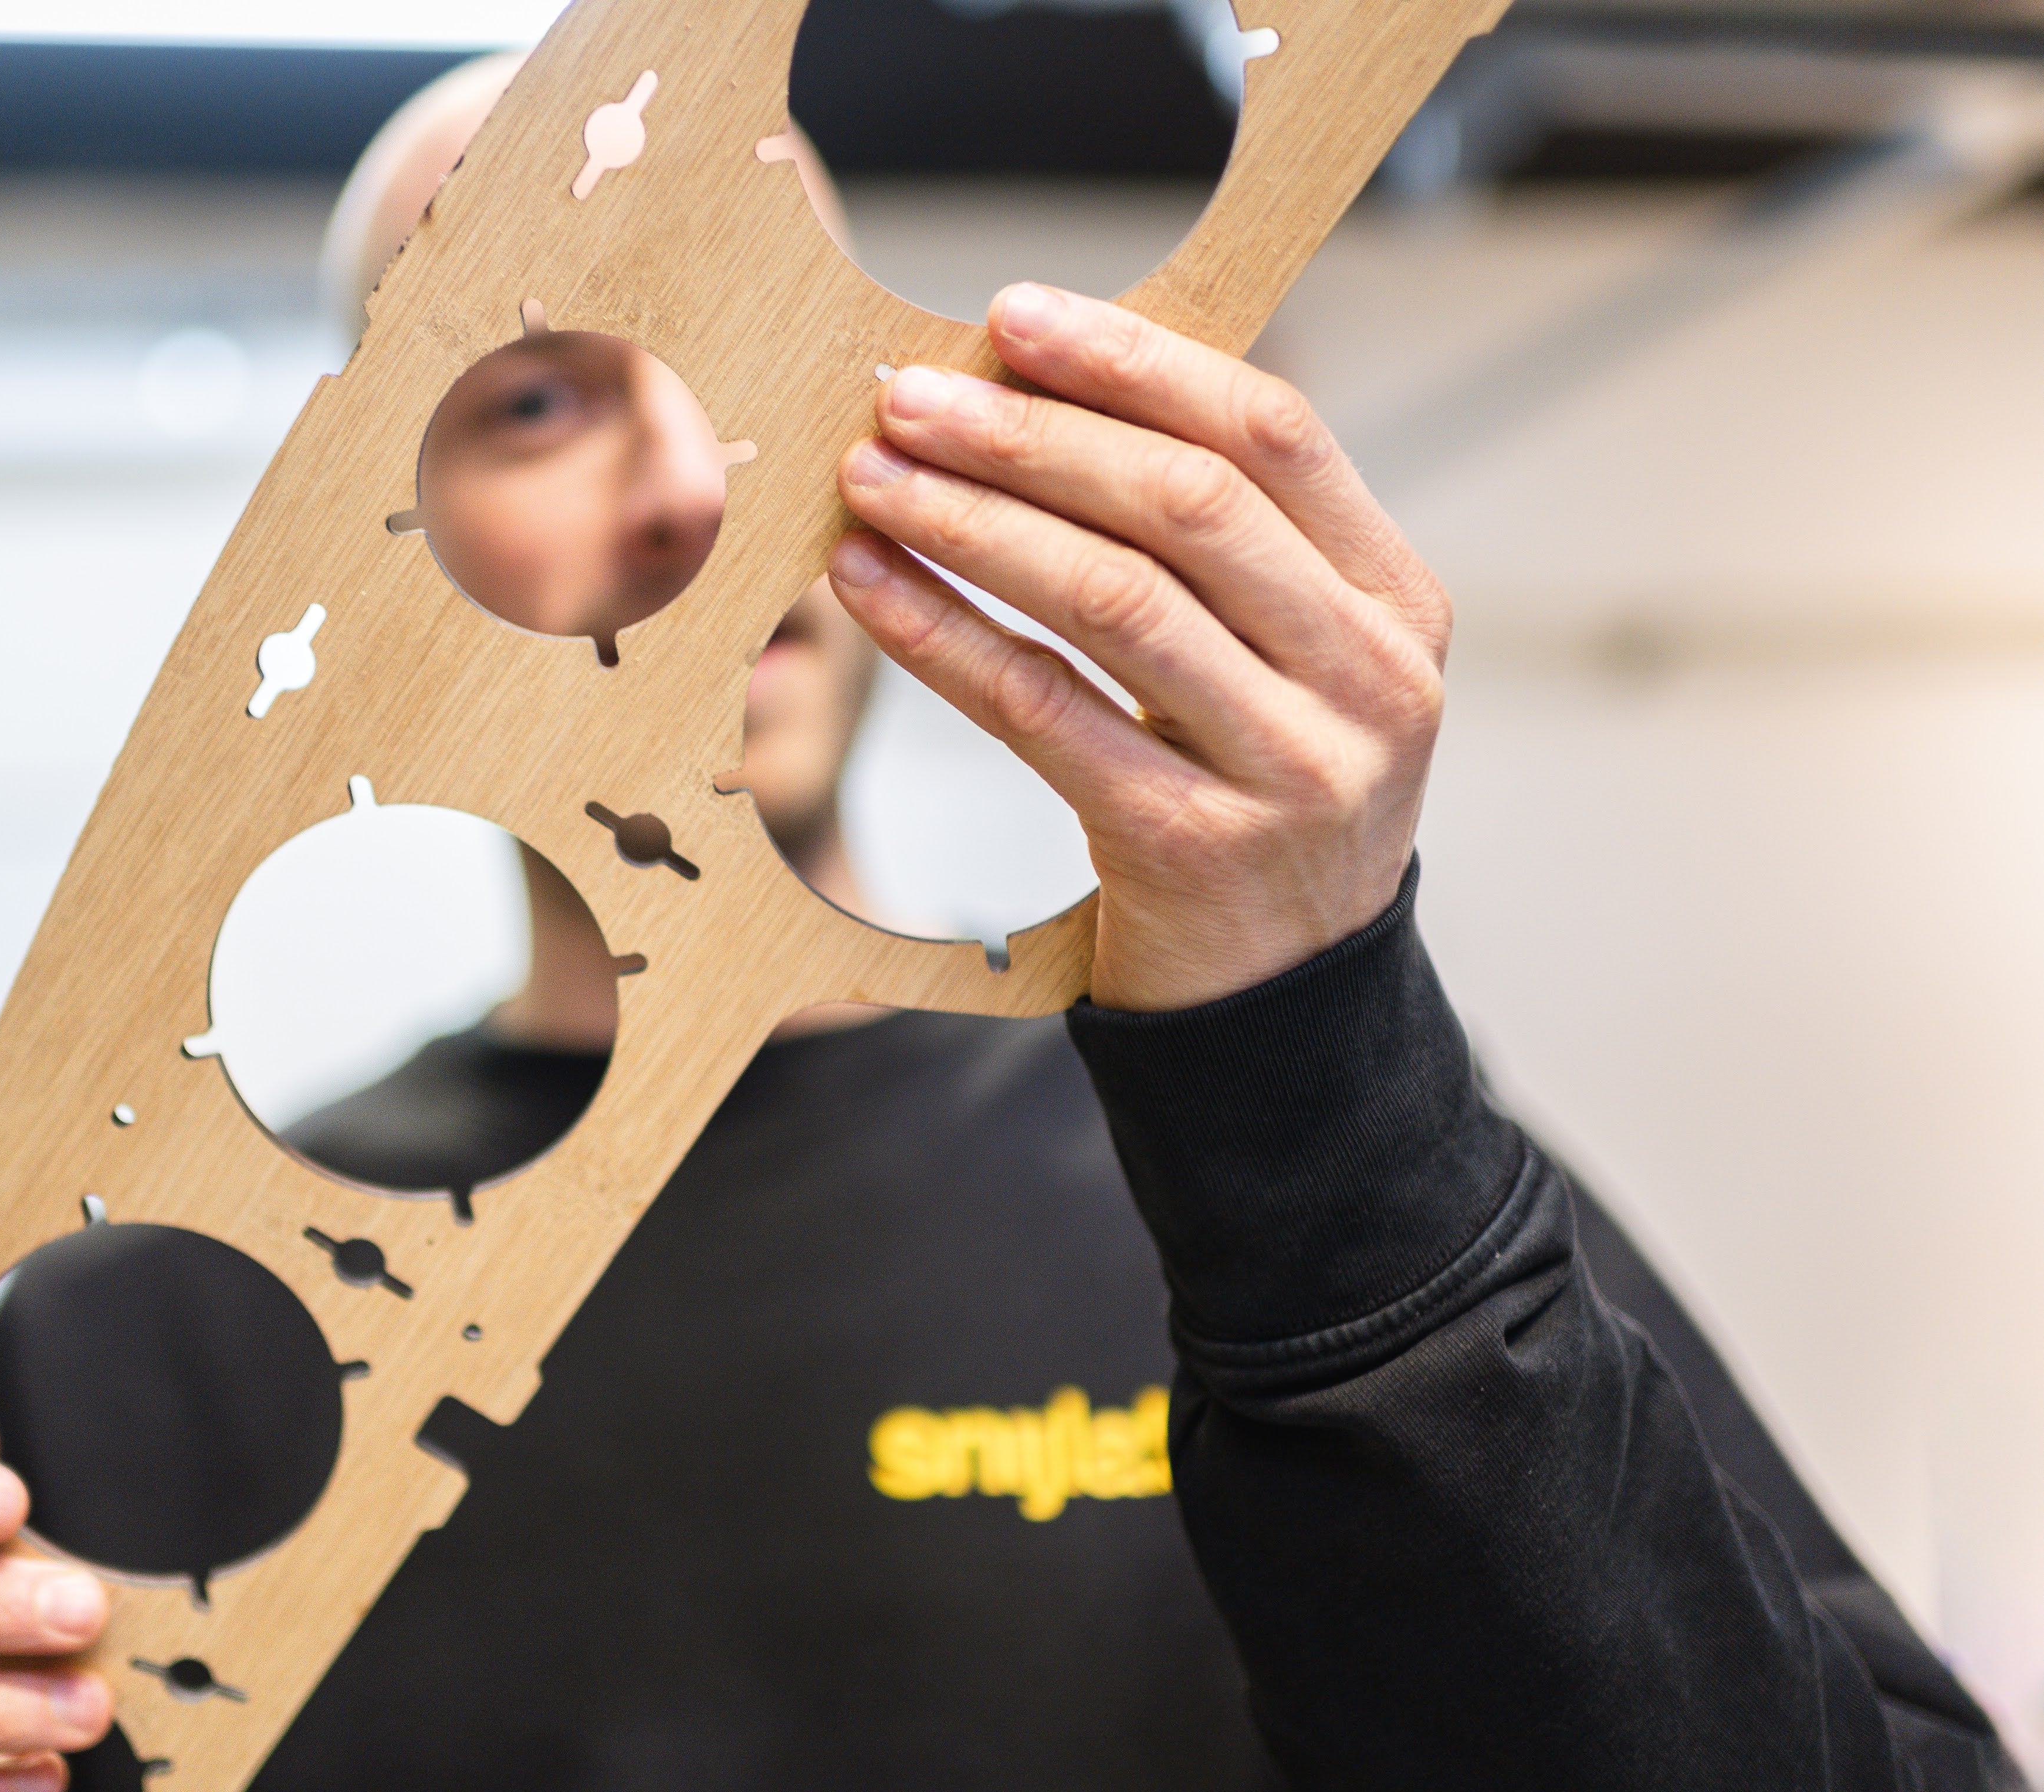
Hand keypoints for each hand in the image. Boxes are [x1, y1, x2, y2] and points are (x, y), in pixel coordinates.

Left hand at [829, 282, 1450, 1011]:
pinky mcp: (1189, 845)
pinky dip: (944, 637)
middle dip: (1031, 434)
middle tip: (908, 397)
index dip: (1137, 361)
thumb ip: (1220, 547)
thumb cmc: (1262, 797)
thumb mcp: (1293, 662)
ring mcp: (1288, 768)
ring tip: (871, 478)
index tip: (1015, 315)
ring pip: (1113, 599)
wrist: (1289, 1002)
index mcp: (1395, 603)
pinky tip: (870, 588)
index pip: (1272, 435)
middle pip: (1185, 505)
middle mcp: (1364, 678)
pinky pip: (1044, 712)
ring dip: (973, 522)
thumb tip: (1046, 396)